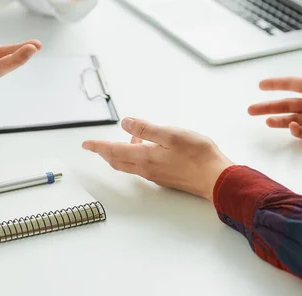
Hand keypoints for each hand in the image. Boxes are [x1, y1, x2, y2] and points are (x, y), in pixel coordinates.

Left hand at [82, 118, 232, 200]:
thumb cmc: (198, 155)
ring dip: (122, 153)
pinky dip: (136, 157)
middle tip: (96, 146)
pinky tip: (146, 149)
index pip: (113, 151)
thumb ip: (146, 129)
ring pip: (129, 164)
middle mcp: (146, 169)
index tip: (86, 144)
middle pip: (117, 161)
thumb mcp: (170, 134)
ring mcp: (155, 175)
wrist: (216, 179)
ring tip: (129, 138)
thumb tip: (126, 123)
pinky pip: (142, 167)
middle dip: (105, 152)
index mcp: (145, 157)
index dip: (98, 147)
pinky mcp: (165, 178)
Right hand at [248, 53, 301, 145]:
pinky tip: (292, 127)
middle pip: (286, 105)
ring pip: (293, 120)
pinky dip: (297, 131)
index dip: (275, 85)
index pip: (291, 85)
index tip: (261, 85)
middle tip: (252, 110)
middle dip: (268, 107)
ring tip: (267, 121)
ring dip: (279, 120)